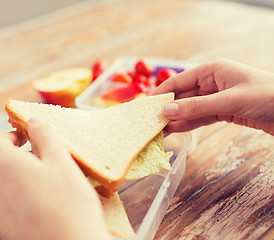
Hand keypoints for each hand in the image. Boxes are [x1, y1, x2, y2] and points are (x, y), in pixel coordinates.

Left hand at [0, 118, 110, 239]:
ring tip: (46, 184)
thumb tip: (33, 120)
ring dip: (19, 177)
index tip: (31, 138)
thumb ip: (45, 135)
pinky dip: (18, 196)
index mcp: (4, 163)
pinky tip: (40, 204)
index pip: (1, 140)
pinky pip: (5, 202)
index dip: (16, 136)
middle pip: (1, 162)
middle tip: (47, 162)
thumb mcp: (61, 161)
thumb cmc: (68, 204)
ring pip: (3, 182)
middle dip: (21, 157)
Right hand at [152, 59, 273, 134]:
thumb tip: (167, 111)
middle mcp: (213, 82)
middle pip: (183, 96)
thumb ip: (197, 107)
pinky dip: (189, 124)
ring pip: (190, 108)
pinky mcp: (224, 111)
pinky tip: (176, 130)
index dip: (161, 93)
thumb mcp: (229, 101)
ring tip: (159, 130)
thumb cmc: (267, 96)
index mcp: (213, 70)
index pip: (180, 81)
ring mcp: (218, 97)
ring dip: (176, 118)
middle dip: (167, 109)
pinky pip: (201, 117)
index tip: (145, 104)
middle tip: (150, 121)